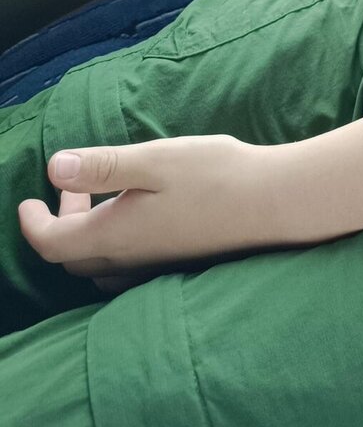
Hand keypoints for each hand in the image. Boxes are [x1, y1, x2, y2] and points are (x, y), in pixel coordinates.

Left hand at [17, 135, 290, 292]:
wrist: (273, 204)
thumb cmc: (216, 175)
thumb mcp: (155, 159)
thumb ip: (103, 166)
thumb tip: (54, 167)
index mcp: (115, 234)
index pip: (52, 241)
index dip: (32, 223)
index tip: (26, 201)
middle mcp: (128, 259)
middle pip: (72, 254)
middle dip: (61, 222)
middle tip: (72, 186)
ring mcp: (153, 265)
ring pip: (99, 263)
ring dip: (88, 234)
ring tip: (103, 198)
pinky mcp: (176, 262)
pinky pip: (126, 266)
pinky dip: (114, 243)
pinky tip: (138, 215)